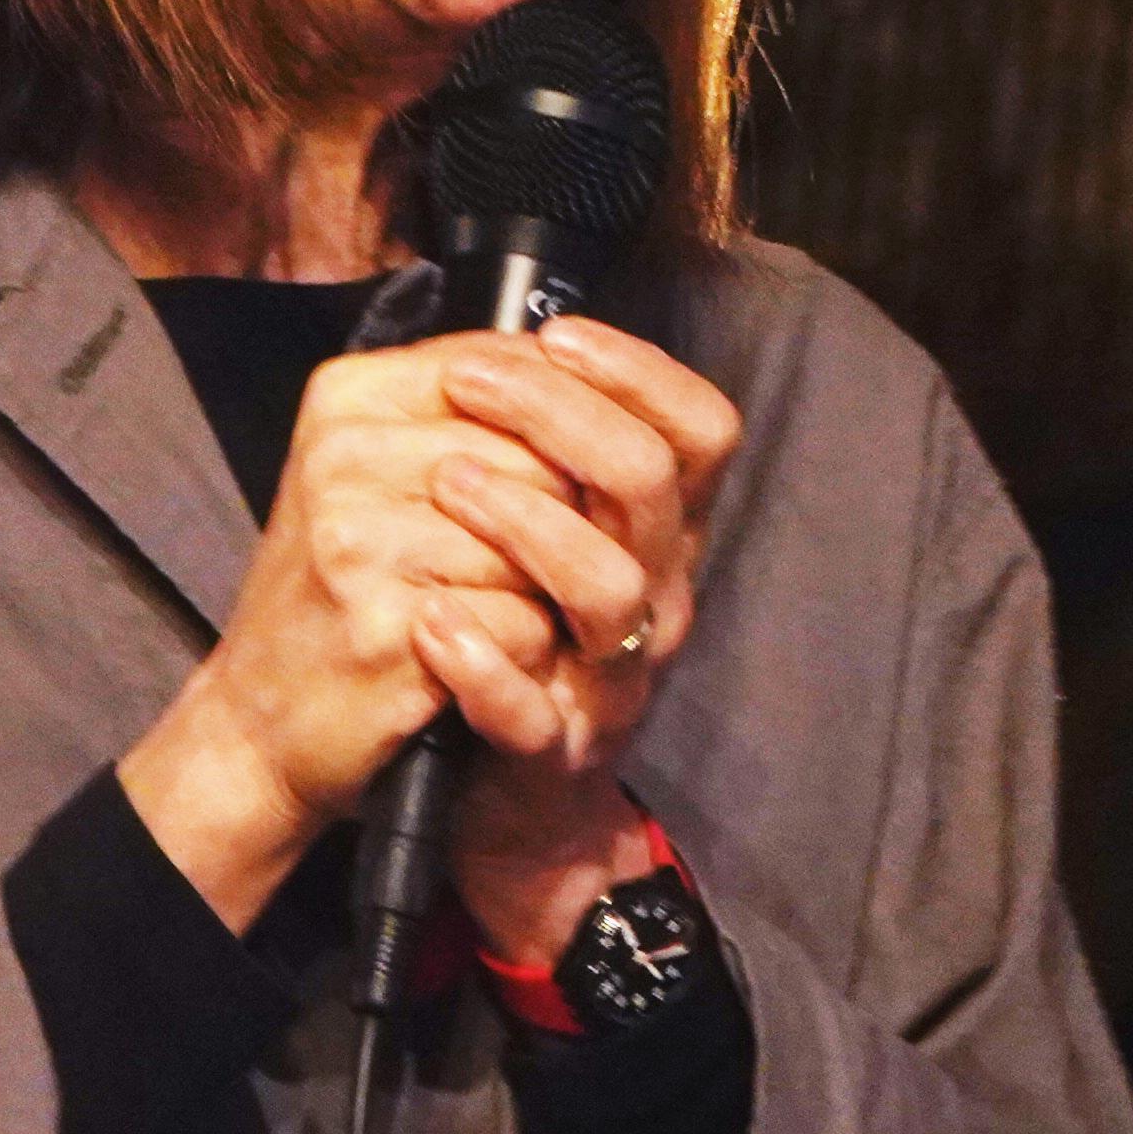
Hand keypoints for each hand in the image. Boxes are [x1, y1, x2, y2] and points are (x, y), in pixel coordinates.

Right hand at [117, 333, 568, 925]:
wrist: (255, 721)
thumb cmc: (334, 592)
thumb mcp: (378, 473)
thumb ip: (470, 413)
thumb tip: (588, 373)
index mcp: (349, 397)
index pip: (514, 371)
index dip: (565, 433)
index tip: (559, 480)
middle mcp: (345, 455)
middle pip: (543, 460)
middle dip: (562, 523)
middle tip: (521, 567)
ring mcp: (362, 541)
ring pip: (547, 542)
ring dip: (547, 592)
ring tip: (492, 610)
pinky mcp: (388, 627)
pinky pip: (528, 622)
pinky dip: (527, 652)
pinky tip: (478, 655)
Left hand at [419, 319, 740, 965]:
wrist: (510, 797)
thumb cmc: (523, 630)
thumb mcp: (553, 530)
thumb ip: (546, 451)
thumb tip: (503, 343)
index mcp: (662, 531)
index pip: (702, 429)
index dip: (640, 371)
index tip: (554, 336)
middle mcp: (657, 596)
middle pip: (649, 484)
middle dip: (558, 417)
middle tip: (469, 384)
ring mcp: (613, 678)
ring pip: (610, 588)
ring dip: (526, 522)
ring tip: (446, 483)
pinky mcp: (555, 751)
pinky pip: (534, 713)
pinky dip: (482, 664)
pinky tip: (430, 623)